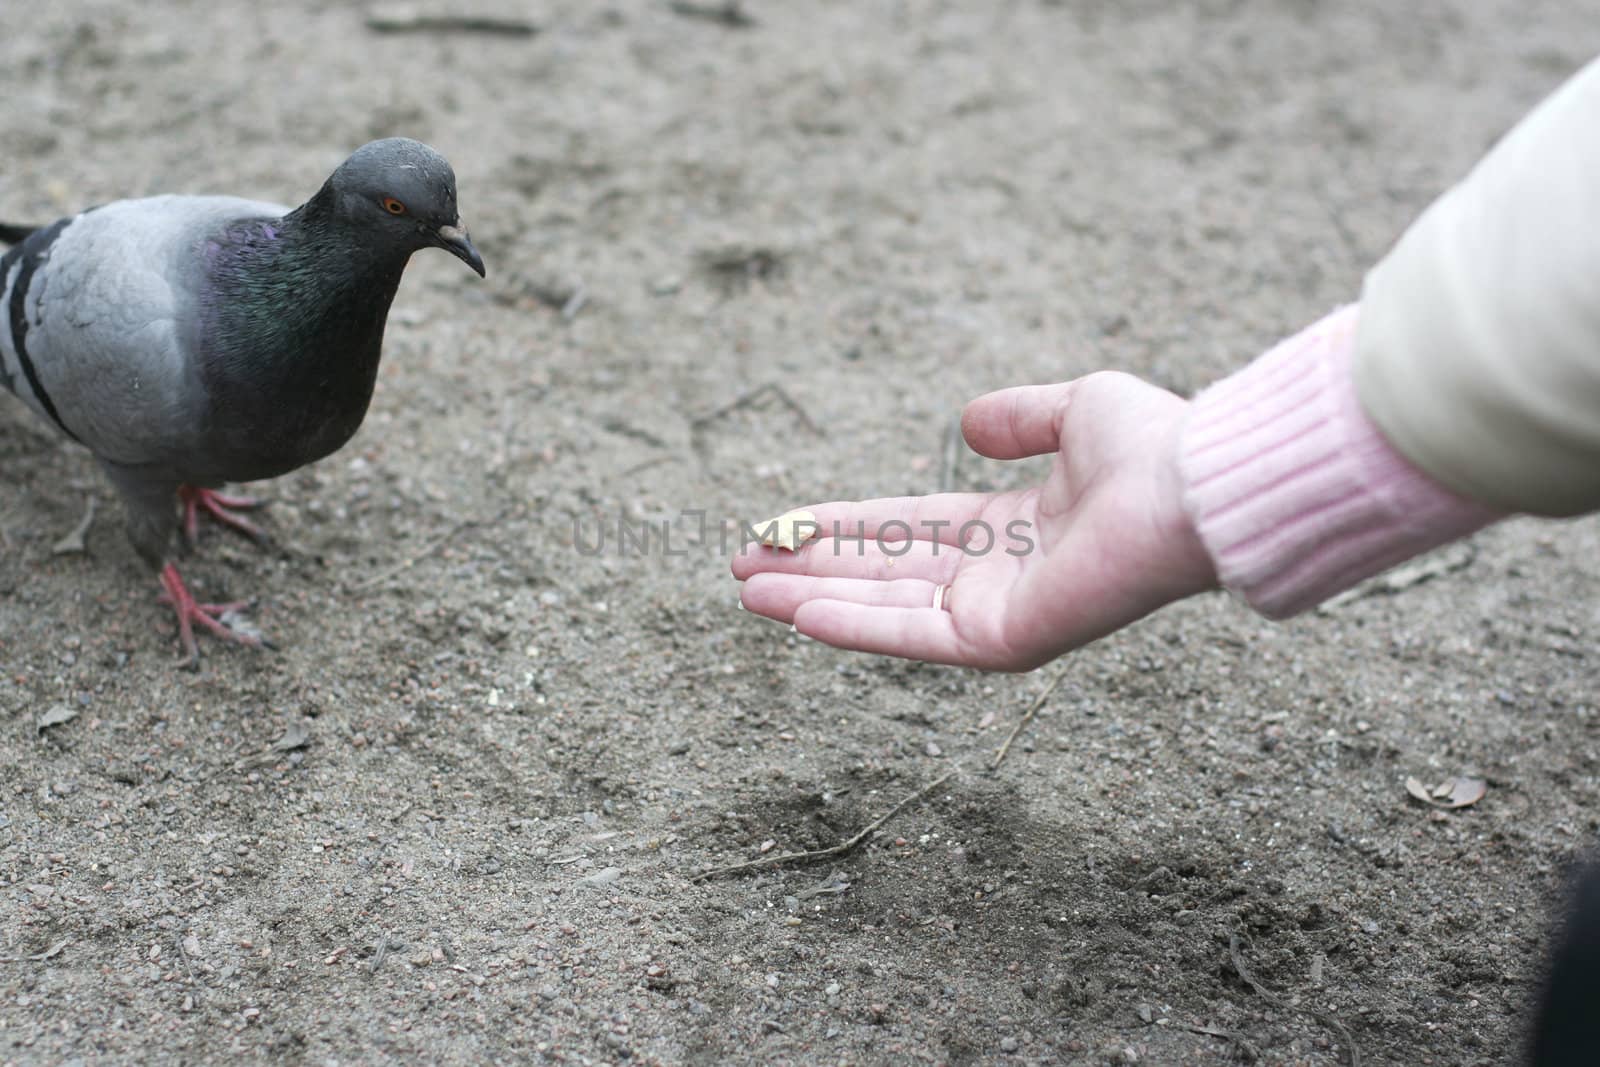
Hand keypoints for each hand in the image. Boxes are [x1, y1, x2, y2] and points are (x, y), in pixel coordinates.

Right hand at [731, 372, 1218, 670]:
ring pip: (885, 608)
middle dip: (811, 569)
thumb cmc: (1151, 446)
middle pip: (883, 573)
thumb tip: (963, 426)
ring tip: (746, 591)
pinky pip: (914, 635)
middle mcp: (999, 576)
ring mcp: (999, 613)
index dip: (844, 525)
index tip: (784, 521)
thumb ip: (1019, 416)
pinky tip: (798, 612)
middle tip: (741, 565)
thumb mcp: (1075, 409)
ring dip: (812, 600)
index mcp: (1014, 528)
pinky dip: (854, 625)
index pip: (908, 530)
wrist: (1193, 485)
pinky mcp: (1003, 640)